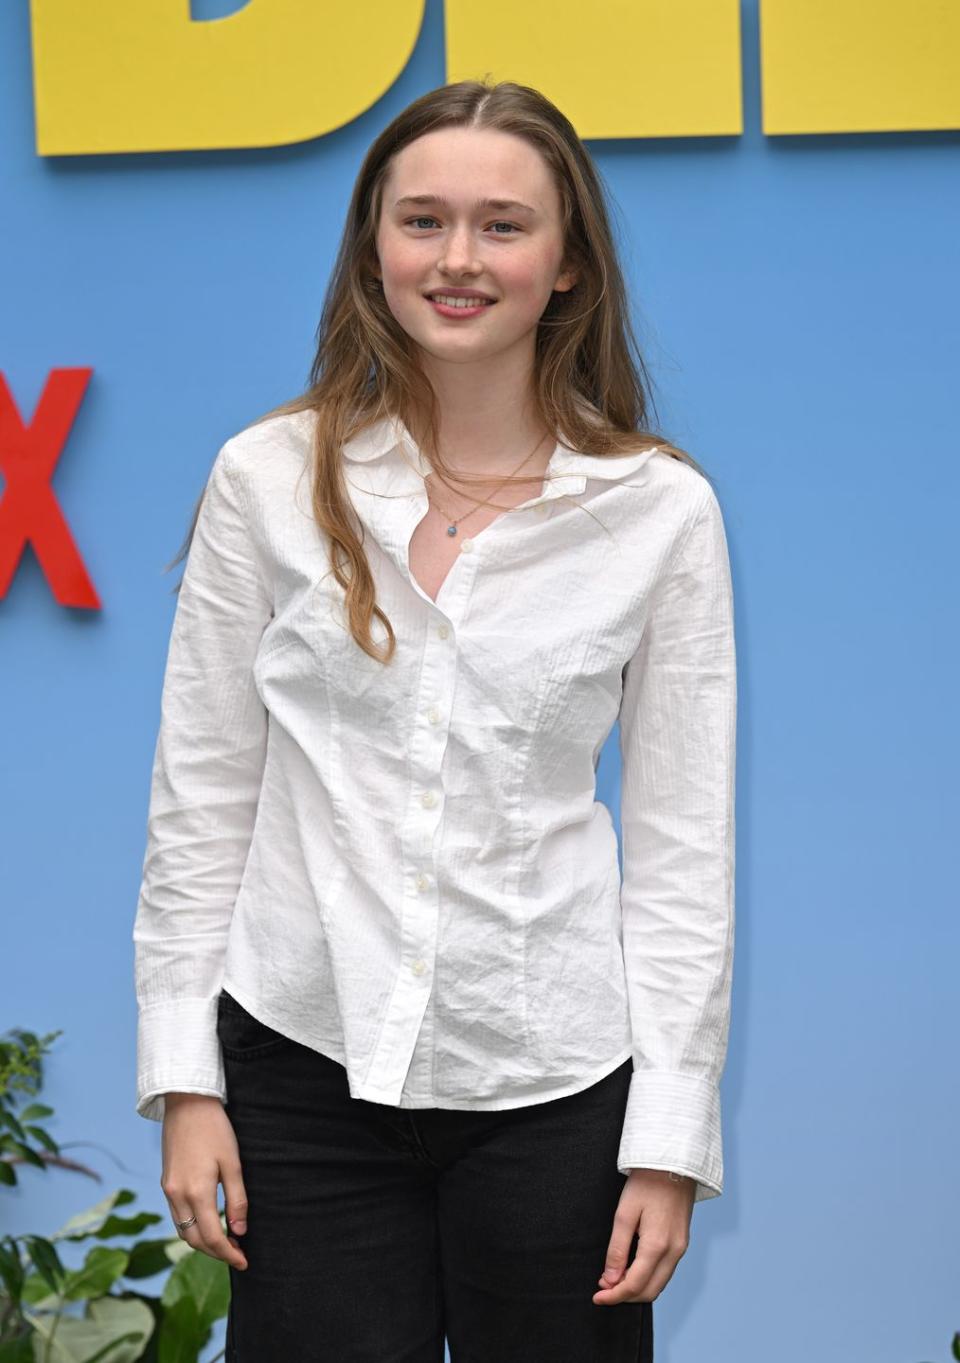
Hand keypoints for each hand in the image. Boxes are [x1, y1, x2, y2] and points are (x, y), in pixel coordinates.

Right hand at [160, 1093, 248, 1270]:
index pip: (212, 1237)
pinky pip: (177, 1216)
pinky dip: (192, 1227)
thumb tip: (240, 1231)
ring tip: (225, 1242)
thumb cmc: (215, 1129)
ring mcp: (168, 1190)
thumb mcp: (233, 1163)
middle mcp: (177, 1196)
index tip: (244, 1261)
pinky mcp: (166, 1183)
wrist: (187, 1104)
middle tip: (237, 1254)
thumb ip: (237, 1199)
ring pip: (183, 1230)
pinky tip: (207, 1223)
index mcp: (196, 1192)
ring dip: (203, 1242)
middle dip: (216, 1252)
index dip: (229, 1254)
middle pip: (194, 1240)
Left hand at [592, 1168, 695, 1304]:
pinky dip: (649, 1277)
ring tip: (614, 1279)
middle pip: (649, 1291)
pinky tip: (633, 1268)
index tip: (597, 1296)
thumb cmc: (647, 1183)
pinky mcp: (682, 1242)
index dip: (614, 1296)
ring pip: (659, 1284)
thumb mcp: (624, 1213)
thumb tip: (610, 1279)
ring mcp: (681, 1248)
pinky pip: (666, 1271)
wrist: (673, 1161)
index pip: (634, 1285)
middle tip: (603, 1288)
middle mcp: (673, 1252)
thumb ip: (618, 1249)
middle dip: (625, 1296)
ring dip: (637, 1288)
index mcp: (657, 1246)